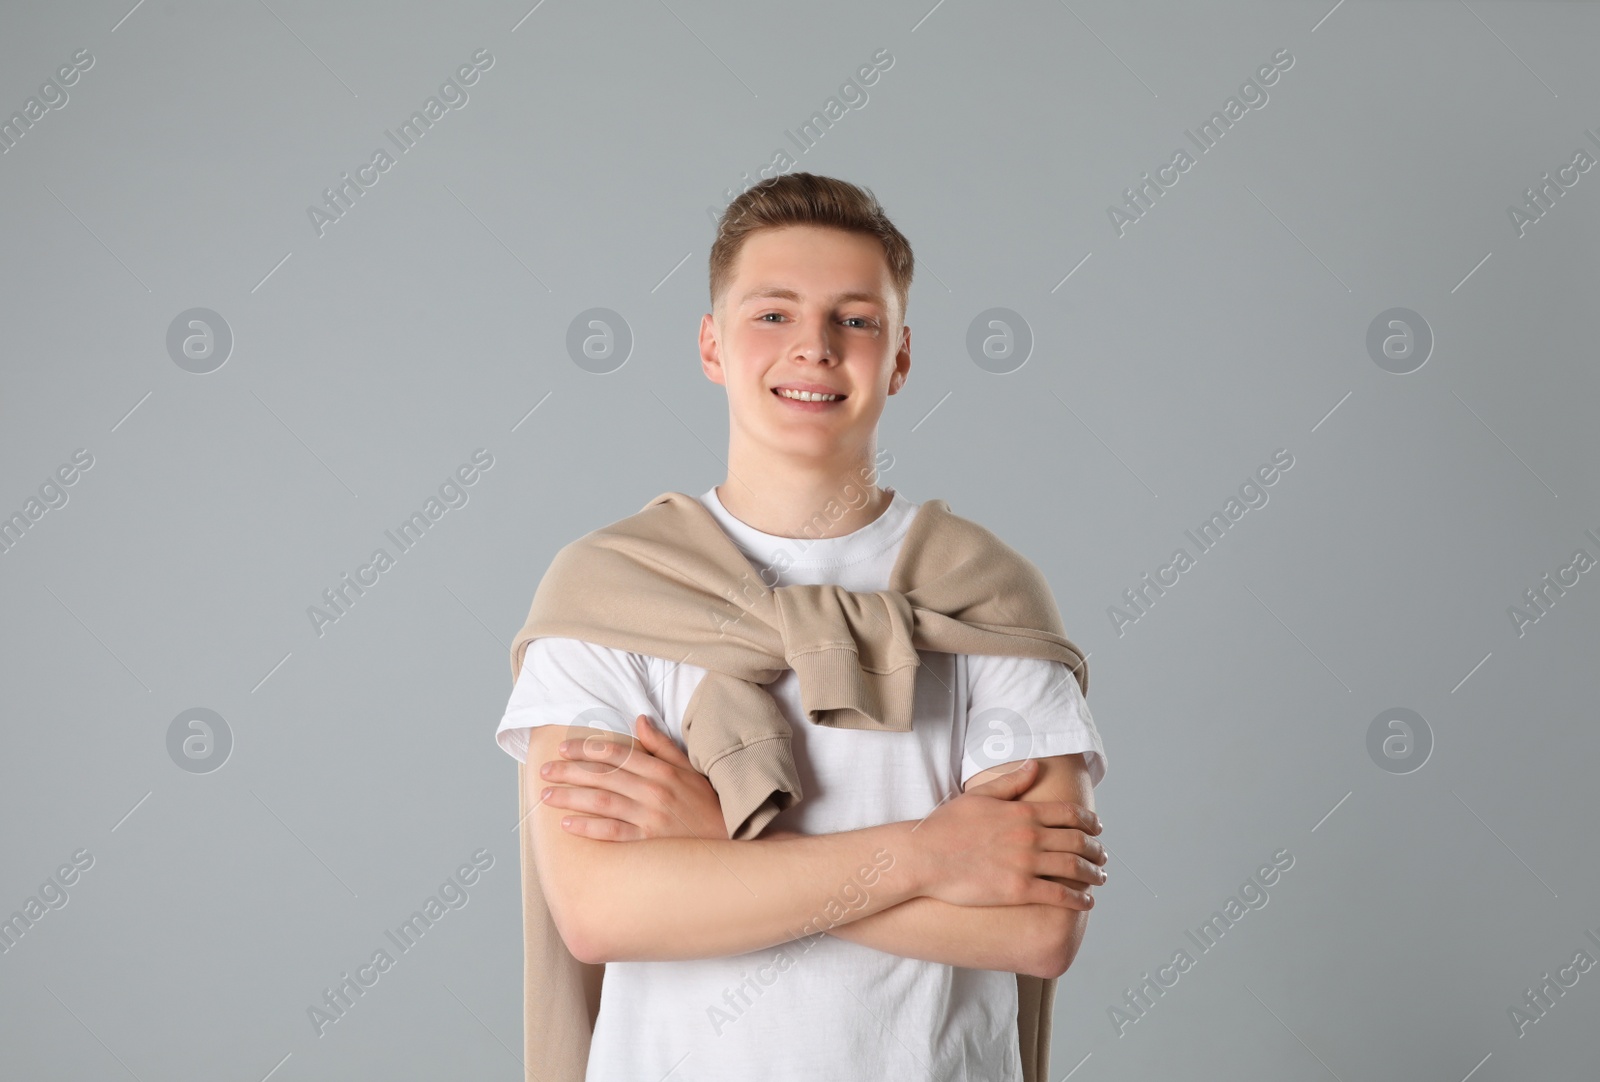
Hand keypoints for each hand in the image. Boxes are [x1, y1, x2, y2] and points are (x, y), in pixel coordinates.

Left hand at [537, 714, 728, 840]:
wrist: (733, 842)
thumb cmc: (708, 805)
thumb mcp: (689, 769)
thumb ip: (661, 745)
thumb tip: (639, 719)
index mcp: (663, 770)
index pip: (618, 754)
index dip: (587, 749)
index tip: (564, 749)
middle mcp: (655, 790)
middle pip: (603, 776)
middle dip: (569, 771)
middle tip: (544, 770)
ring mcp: (651, 817)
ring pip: (602, 802)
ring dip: (571, 797)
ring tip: (546, 795)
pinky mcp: (649, 843)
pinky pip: (612, 832)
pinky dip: (588, 827)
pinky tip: (567, 825)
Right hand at [910, 759, 1104, 910]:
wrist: (924, 857)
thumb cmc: (946, 826)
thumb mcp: (979, 796)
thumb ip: (1011, 782)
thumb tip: (1034, 765)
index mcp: (1022, 811)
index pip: (1070, 814)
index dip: (1090, 822)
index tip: (1098, 829)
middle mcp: (1030, 836)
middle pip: (1078, 841)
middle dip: (1096, 850)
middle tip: (1103, 857)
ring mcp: (1025, 864)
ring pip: (1074, 869)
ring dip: (1093, 874)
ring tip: (1099, 878)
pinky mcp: (1018, 890)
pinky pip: (1059, 896)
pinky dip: (1079, 899)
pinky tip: (1086, 902)